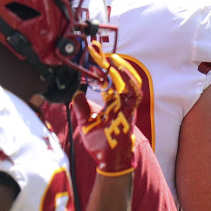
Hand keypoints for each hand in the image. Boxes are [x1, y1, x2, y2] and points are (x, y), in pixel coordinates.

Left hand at [72, 44, 142, 174]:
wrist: (109, 162)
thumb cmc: (101, 145)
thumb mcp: (86, 123)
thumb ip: (81, 107)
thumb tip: (76, 93)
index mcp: (112, 104)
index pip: (108, 80)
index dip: (101, 67)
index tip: (93, 53)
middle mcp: (121, 103)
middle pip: (117, 77)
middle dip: (108, 62)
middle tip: (96, 48)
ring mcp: (127, 107)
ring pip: (129, 82)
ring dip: (120, 68)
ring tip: (109, 57)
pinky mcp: (130, 113)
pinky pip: (134, 93)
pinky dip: (128, 81)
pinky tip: (119, 71)